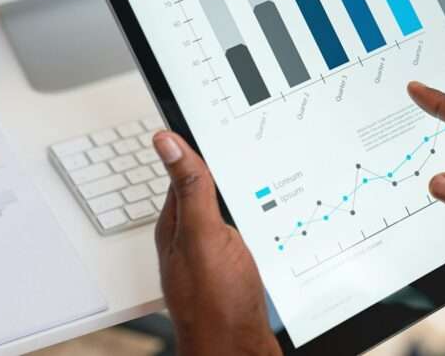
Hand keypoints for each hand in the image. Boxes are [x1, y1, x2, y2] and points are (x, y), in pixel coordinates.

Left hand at [153, 132, 280, 355]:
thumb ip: (190, 190)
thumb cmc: (215, 306)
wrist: (237, 352)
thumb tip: (166, 141)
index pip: (185, 168)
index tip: (216, 112)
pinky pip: (250, 227)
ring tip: (270, 163)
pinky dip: (264, 213)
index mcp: (177, 222)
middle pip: (211, 184)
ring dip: (252, 187)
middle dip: (231, 161)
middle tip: (254, 134)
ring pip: (234, 204)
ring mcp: (216, 251)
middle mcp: (193, 235)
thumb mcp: (203, 238)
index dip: (200, 140)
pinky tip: (278, 211)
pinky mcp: (238, 265)